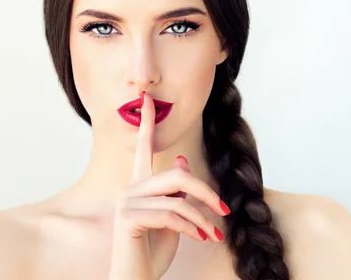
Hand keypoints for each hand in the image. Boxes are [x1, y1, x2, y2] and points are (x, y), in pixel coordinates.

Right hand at [107, 91, 229, 279]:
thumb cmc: (153, 252)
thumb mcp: (174, 219)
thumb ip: (177, 192)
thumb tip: (183, 161)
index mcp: (141, 187)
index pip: (143, 149)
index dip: (147, 124)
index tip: (146, 100)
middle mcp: (130, 189)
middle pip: (177, 175)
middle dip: (205, 192)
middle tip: (224, 212)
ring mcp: (126, 203)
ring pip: (177, 197)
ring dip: (202, 217)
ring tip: (213, 233)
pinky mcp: (127, 218)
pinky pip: (170, 214)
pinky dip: (192, 227)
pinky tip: (201, 237)